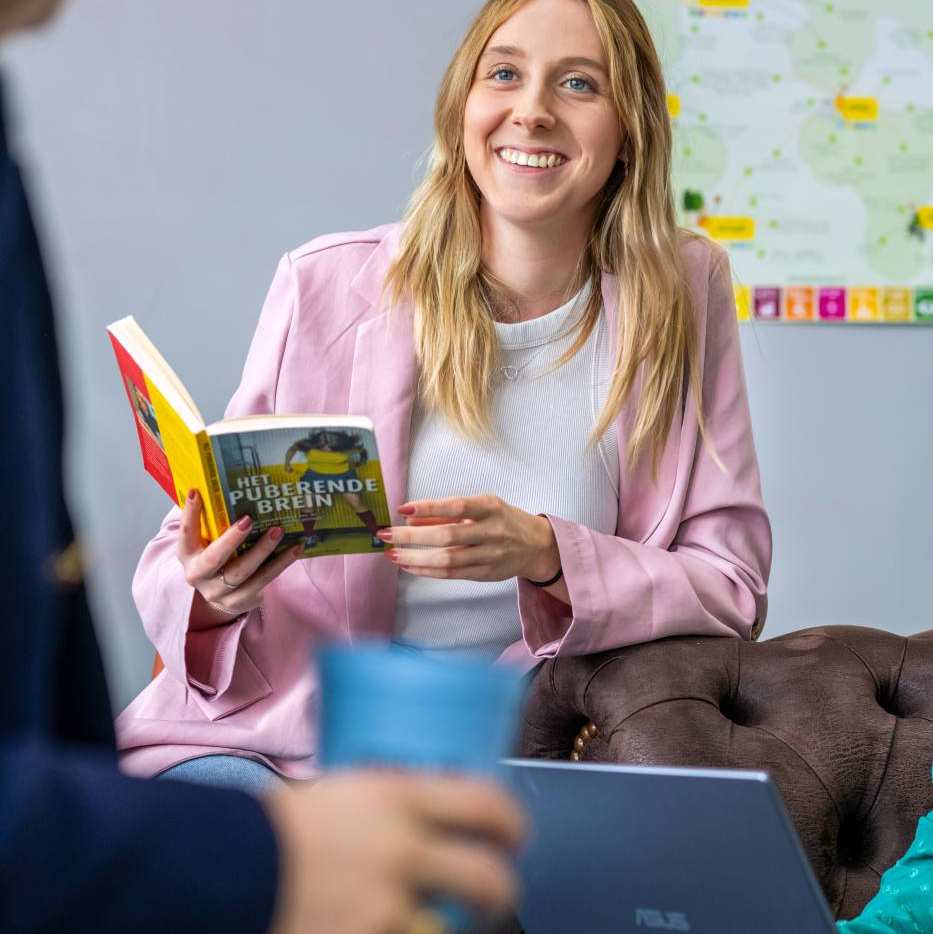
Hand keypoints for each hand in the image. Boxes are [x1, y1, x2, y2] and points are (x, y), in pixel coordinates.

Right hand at [177, 489, 301, 625]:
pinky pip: (263, 581)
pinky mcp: (241, 601)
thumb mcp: (206, 540)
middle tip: (248, 519)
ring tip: (279, 530)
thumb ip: (209, 518)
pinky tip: (295, 549)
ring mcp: (220, 592)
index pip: (185, 533)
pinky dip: (281, 564)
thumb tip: (214, 483)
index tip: (196, 492)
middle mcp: (199, 575)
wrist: (220, 595)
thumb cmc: (216, 556)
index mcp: (187, 555)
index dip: (189, 514)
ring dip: (263, 550)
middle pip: (215, 558)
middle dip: (231, 539)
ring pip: (243, 572)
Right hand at [265, 771, 524, 933]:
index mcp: (396, 797)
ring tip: (430, 917)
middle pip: (489, 878)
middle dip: (501, 889)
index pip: (485, 803)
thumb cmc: (275, 825)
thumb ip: (386, 803)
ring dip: (444, 926)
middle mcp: (400, 850)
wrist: (222, 868)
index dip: (512, 821)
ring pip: (449, 929)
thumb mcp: (342, 792)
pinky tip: (390, 928)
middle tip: (495, 891)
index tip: (513, 832)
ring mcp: (384, 907)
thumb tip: (422, 812)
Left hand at [377, 495, 559, 582]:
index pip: (456, 506)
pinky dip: (428, 571)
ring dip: (415, 558)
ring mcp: (489, 555)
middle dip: (412, 537)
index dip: (428, 508)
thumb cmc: (503, 520)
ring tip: (392, 554)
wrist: (536, 546)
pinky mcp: (485, 574)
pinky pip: (451, 574)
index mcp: (490, 508)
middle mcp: (491, 531)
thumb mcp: (481, 507)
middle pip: (447, 536)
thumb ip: (448, 513)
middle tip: (386, 535)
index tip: (402, 509)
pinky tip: (410, 566)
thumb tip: (411, 517)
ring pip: (446, 560)